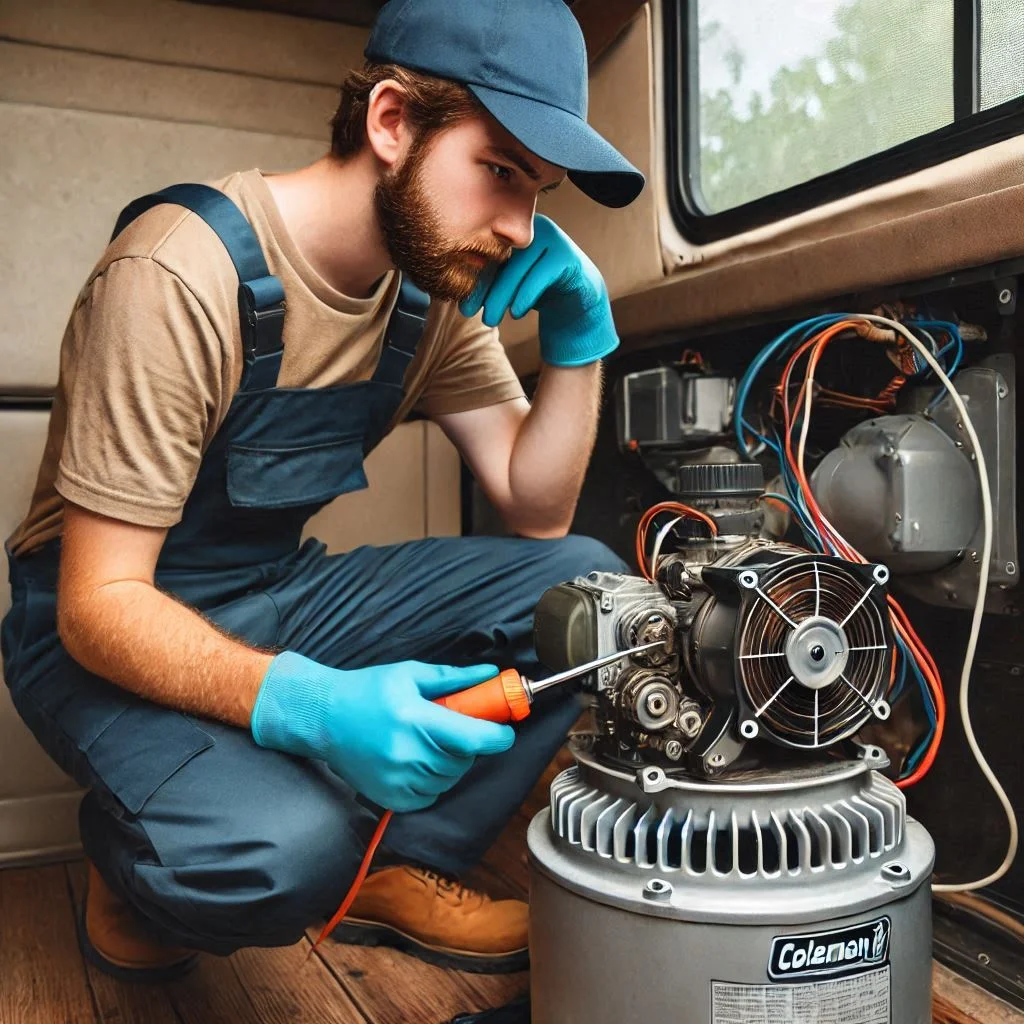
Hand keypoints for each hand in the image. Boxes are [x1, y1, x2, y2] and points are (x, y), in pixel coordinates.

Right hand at [250, 653, 515, 811]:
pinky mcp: (390, 798)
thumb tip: (490, 675)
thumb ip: (454, 678)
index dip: (498, 736)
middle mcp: (408, 755)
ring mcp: (398, 780)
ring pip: (450, 778)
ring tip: (431, 741)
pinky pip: (431, 795)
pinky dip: (434, 780)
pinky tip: (418, 759)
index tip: (505, 730)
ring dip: (451, 762)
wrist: (321, 717)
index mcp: (416, 720)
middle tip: (456, 727)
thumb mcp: (410, 675)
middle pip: (465, 759)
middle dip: (469, 744)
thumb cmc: (365, 691)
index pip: (475, 738)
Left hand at [459, 215, 617, 366]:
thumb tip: (451, 286)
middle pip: (500, 258)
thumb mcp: (507, 283)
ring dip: (500, 296)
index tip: (460, 303)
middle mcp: (532, 229)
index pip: (487, 252)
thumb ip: (487, 278)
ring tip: (489, 320)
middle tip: (468, 313)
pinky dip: (526, 296)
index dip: (472, 278)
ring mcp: (552, 240)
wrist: (576, 301)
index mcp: (514, 229)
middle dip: (482, 288)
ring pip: (518, 269)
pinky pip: (541, 276)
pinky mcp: (567, 257)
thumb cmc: (536, 290)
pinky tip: (516, 313)